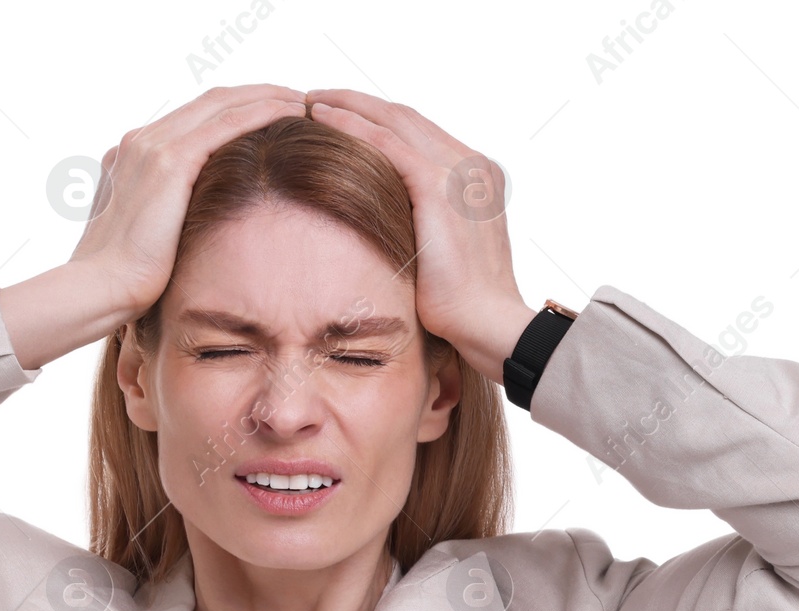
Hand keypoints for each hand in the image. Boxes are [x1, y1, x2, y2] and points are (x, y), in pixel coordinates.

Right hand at [0, 86, 305, 368]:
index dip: (234, 110)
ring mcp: (153, 146)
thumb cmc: (123, 282)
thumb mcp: (145, 240)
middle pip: (211, 101)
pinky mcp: (171, 163)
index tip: (270, 114)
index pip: (193, 118)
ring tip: (303, 102)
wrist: (100, 290)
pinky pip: (226, 123)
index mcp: (133, 155)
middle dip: (256, 94)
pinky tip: (290, 113)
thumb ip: (165, 221)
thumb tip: (190, 235)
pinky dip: (261, 111)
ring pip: (223, 104)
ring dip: (267, 96)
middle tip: (296, 99)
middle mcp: (141, 140)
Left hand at [304, 89, 538, 383]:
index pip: (421, 135)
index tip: (344, 118)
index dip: (380, 121)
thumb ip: (423, 229)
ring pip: (395, 121)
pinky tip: (324, 119)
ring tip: (311, 101)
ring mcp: (459, 172)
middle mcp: (471, 165)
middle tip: (319, 97)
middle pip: (407, 118)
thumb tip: (386, 231)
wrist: (487, 324)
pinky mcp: (440, 187)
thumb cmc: (462, 309)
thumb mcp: (442, 256)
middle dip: (360, 104)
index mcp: (476, 178)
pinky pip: (388, 144)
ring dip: (350, 107)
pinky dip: (353, 127)